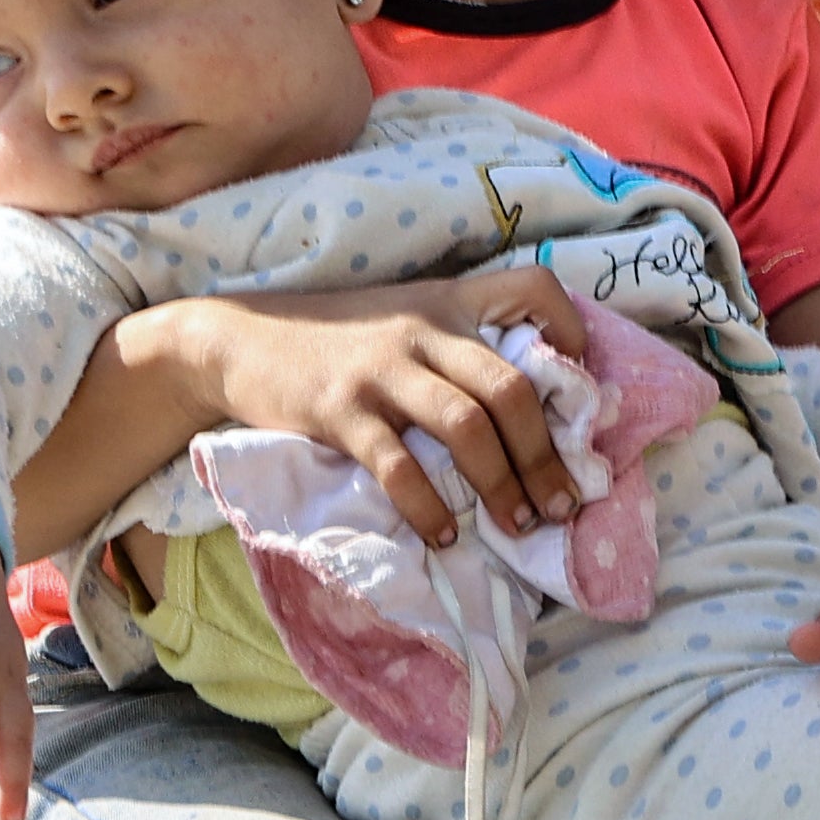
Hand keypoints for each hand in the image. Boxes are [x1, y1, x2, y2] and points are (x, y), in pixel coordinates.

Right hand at [173, 273, 598, 547]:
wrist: (237, 339)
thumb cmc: (331, 340)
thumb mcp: (399, 320)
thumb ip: (454, 346)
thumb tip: (523, 412)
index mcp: (445, 301)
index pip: (532, 287)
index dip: (573, 332)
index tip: (581, 392)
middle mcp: (422, 329)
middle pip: (511, 386)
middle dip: (547, 455)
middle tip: (562, 503)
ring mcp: (381, 369)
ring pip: (468, 426)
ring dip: (504, 485)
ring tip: (518, 525)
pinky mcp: (340, 410)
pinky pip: (399, 465)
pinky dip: (429, 506)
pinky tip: (442, 533)